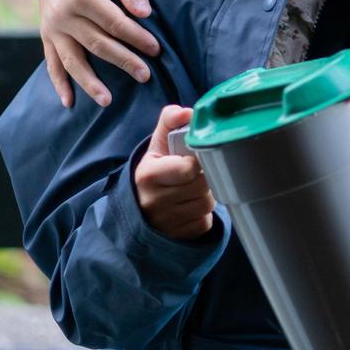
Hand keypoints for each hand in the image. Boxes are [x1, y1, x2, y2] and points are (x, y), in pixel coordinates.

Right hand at [37, 0, 159, 107]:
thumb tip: (144, 13)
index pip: (115, 23)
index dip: (136, 37)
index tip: (155, 48)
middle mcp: (63, 15)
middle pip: (98, 44)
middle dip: (123, 61)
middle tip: (145, 75)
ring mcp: (52, 28)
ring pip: (73, 60)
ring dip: (90, 82)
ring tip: (107, 101)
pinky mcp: (46, 35)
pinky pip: (51, 62)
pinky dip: (59, 83)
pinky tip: (69, 102)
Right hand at [134, 106, 217, 239]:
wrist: (142, 209)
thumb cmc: (157, 171)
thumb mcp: (158, 145)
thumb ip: (170, 121)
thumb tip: (187, 112)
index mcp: (147, 176)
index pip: (188, 168)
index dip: (196, 161)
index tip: (192, 159)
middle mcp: (154, 202)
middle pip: (202, 186)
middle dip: (204, 177)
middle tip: (196, 174)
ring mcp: (166, 223)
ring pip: (207, 204)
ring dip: (206, 194)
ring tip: (194, 189)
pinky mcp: (179, 237)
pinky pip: (205, 222)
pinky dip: (203, 214)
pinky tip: (192, 207)